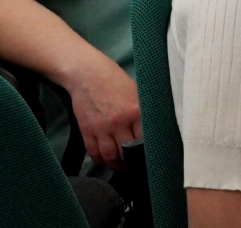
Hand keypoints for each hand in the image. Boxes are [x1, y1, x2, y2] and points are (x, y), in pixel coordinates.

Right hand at [65, 53, 142, 169]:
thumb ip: (142, 110)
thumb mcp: (135, 91)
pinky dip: (99, 159)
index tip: (151, 157)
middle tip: (136, 165)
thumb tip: (153, 126)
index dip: (148, 150)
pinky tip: (104, 160)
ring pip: (111, 156)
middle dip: (132, 161)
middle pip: (128, 151)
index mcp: (136, 111)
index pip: (146, 139)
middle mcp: (120, 122)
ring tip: (121, 168)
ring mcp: (102, 128)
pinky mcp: (87, 130)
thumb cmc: (113, 79)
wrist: (87, 73)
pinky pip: (94, 151)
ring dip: (116, 165)